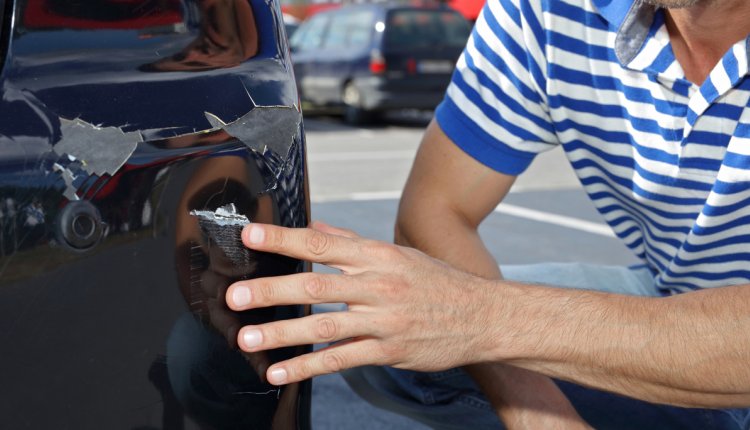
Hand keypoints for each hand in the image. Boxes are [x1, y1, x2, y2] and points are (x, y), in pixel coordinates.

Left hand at [226, 221, 497, 384]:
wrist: (484, 315)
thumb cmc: (438, 282)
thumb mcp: (399, 254)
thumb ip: (353, 242)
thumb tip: (317, 226)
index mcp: (377, 256)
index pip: (323, 242)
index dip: (284, 239)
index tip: (251, 236)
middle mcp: (378, 285)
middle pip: (316, 286)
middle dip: (271, 291)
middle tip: (234, 296)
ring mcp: (384, 320)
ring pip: (325, 327)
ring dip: (282, 334)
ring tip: (247, 338)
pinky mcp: (389, 351)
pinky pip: (341, 360)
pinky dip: (308, 367)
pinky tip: (280, 373)